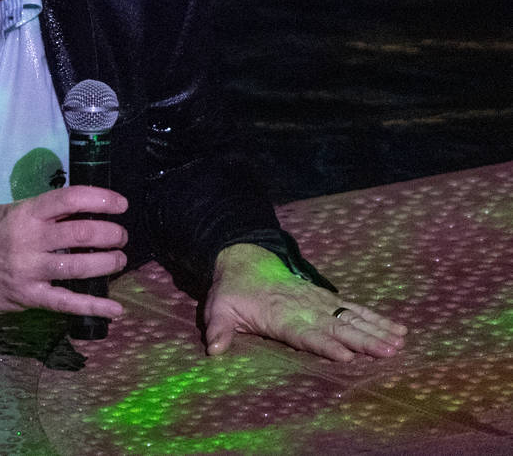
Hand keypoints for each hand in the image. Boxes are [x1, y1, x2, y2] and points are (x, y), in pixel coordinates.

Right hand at [0, 185, 127, 320]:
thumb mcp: (9, 212)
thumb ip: (41, 213)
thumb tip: (80, 211)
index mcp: (25, 213)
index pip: (69, 199)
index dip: (100, 199)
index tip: (120, 204)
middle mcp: (29, 240)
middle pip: (81, 233)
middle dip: (110, 233)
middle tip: (120, 236)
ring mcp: (30, 271)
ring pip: (79, 266)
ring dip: (107, 263)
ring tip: (119, 260)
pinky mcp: (30, 297)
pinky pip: (67, 302)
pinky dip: (94, 306)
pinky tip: (115, 308)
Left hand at [204, 243, 407, 360]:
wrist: (244, 260)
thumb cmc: (232, 292)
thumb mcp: (218, 308)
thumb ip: (218, 330)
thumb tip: (214, 350)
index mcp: (279, 315)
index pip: (304, 332)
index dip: (324, 343)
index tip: (345, 355)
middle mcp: (304, 308)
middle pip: (336, 326)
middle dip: (362, 339)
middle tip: (388, 351)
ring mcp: (318, 302)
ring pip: (350, 316)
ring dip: (376, 329)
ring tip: (399, 342)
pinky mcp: (326, 299)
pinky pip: (354, 308)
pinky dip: (376, 318)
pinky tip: (398, 329)